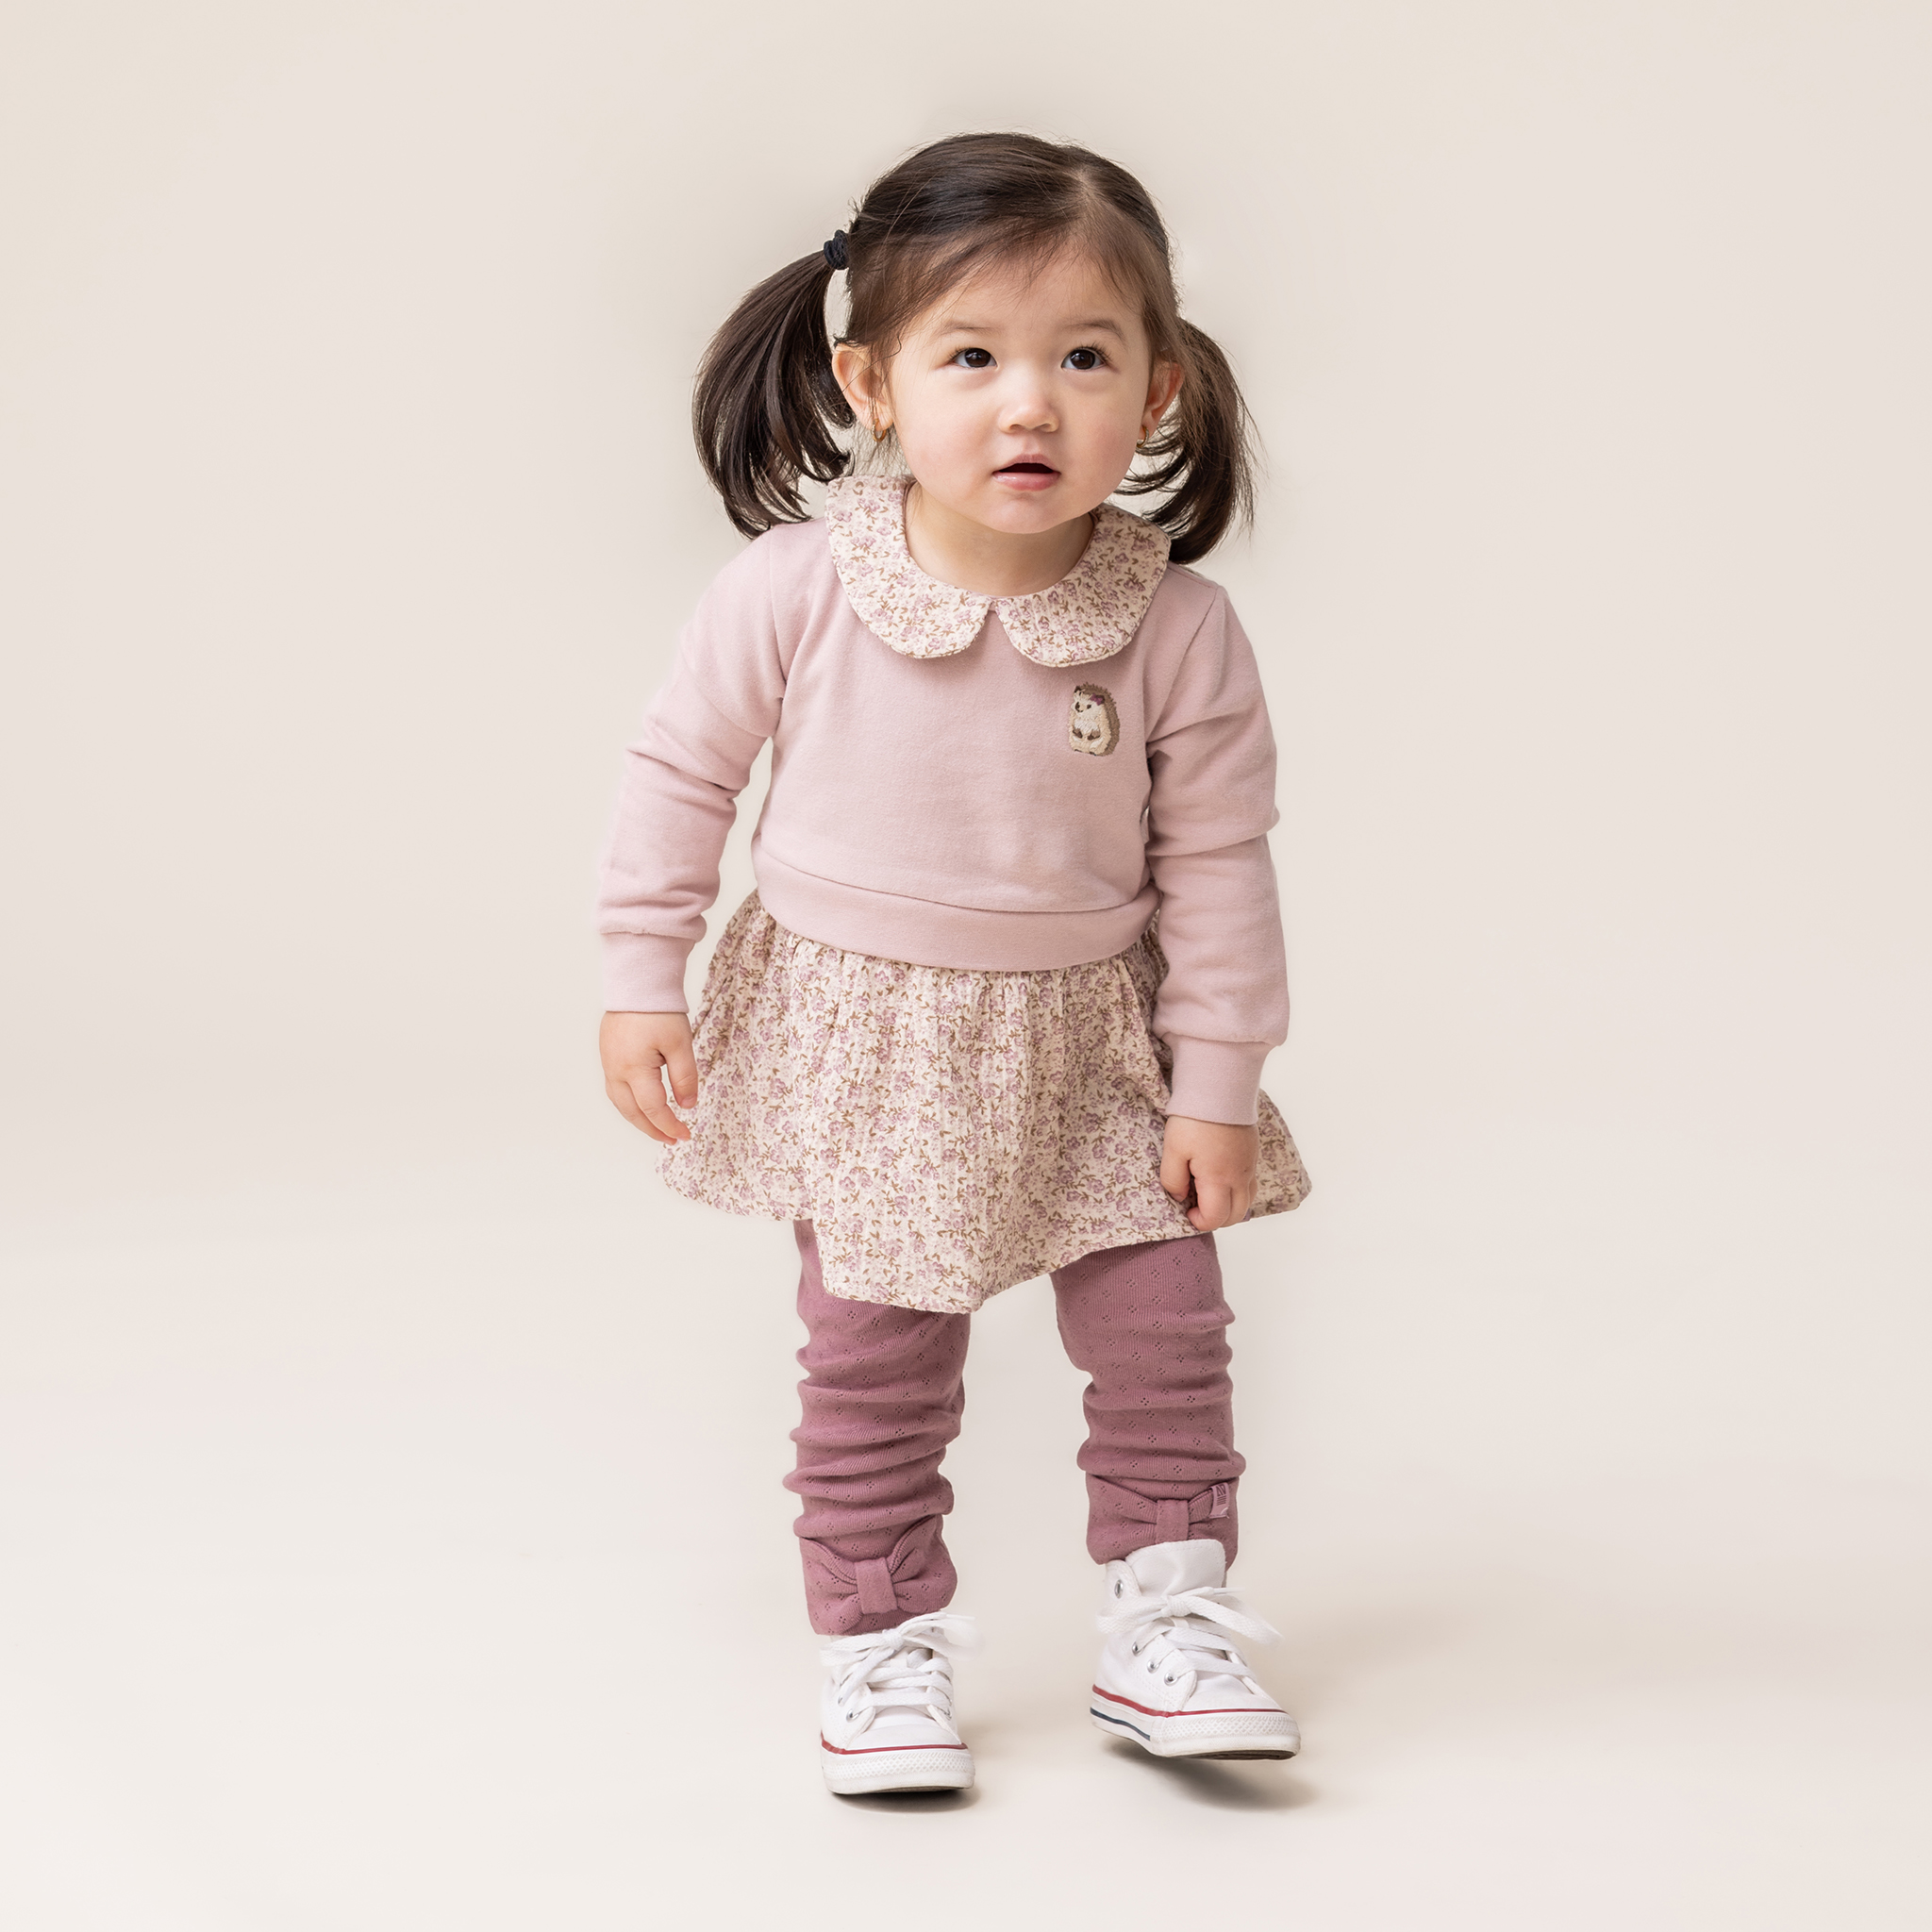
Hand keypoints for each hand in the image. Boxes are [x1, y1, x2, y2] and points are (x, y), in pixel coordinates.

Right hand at [600, 1011, 697, 1142]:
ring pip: (621, 1103)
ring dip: (639, 1120)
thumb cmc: (659, 1012)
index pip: (653, 1109)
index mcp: (634, 1070)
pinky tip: (642, 1106)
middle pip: (632, 1112)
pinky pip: (615, 1090)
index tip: (686, 1134)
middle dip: (653, 1130)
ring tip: (658, 1128)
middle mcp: (615, 1071)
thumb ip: (685, 1077)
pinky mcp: (608, 1056)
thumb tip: (688, 1106)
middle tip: (672, 1139)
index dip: (670, 1125)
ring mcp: (608, 1064)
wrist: (636, 985)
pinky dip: (630, 1104)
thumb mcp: (680, 1044)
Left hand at [1160, 1116, 1259, 1231]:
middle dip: (1215, 1219)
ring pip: (1247, 1201)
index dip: (1199, 1222)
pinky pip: (1250, 1184)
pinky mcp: (1252, 1154)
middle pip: (1236, 1215)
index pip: (1216, 1218)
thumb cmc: (1195, 1119)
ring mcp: (1249, 1165)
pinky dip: (1238, 1191)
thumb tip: (1181, 1197)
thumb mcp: (1173, 1149)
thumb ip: (1173, 1179)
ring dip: (1229, 1207)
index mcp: (1219, 1179)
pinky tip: (1220, 1178)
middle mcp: (1240, 1176)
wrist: (1221, 1088)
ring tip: (1208, 1194)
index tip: (1186, 1209)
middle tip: (1195, 1206)